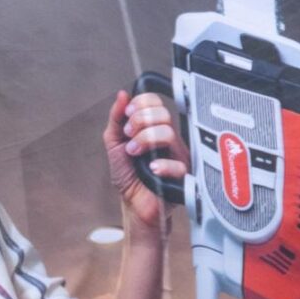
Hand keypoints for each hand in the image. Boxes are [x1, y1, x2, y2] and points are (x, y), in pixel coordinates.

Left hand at [105, 89, 189, 230]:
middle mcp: (169, 139)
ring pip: (168, 133)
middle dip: (139, 122)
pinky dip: (161, 165)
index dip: (140, 105)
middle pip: (163, 114)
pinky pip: (178, 163)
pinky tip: (152, 169)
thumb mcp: (115, 144)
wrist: (134, 203)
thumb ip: (116, 120)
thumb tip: (122, 95)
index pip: (155, 102)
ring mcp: (178, 155)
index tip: (127, 117)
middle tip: (129, 137)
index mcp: (155, 128)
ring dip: (144, 141)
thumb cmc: (128, 175)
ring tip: (135, 154)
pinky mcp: (184, 175)